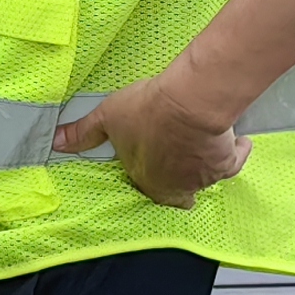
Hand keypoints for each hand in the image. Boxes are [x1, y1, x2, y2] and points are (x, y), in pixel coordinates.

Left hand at [54, 72, 249, 208]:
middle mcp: (177, 187)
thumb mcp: (107, 118)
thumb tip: (55, 143)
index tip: (154, 173)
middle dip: (178, 182)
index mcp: (148, 183)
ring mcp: (204, 176)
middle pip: (179, 191)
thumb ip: (83, 134)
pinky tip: (238, 143)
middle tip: (179, 168)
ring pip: (205, 177)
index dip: (150, 179)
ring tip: (199, 147)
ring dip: (202, 165)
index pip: (147, 190)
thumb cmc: (146, 112)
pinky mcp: (228, 161)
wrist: (188, 104)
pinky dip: (237, 153)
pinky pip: (235, 161)